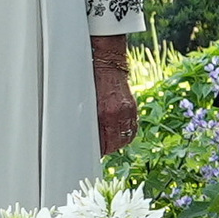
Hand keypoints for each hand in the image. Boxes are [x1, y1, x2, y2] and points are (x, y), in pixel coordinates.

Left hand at [93, 39, 137, 157]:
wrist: (109, 64)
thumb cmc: (94, 80)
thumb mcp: (87, 100)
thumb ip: (89, 117)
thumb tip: (85, 133)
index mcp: (106, 113)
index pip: (104, 141)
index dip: (100, 150)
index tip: (95, 152)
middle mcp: (119, 113)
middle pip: (117, 142)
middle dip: (109, 148)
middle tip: (100, 150)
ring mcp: (129, 111)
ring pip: (126, 137)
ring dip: (118, 143)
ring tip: (110, 144)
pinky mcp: (133, 107)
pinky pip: (133, 128)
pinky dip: (127, 134)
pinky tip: (120, 134)